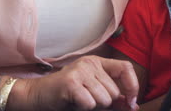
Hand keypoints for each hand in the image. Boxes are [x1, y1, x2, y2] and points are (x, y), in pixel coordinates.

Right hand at [14, 56, 138, 110]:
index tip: (131, 101)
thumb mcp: (93, 91)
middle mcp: (90, 63)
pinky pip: (90, 103)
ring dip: (93, 106)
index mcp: (98, 62)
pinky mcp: (71, 82)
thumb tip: (134, 105)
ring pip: (104, 99)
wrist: (36, 95)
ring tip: (79, 100)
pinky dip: (83, 108)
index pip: (126, 68)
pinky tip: (72, 102)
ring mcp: (80, 71)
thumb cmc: (68, 95)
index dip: (133, 85)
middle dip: (104, 103)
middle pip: (114, 92)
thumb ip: (114, 97)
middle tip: (86, 99)